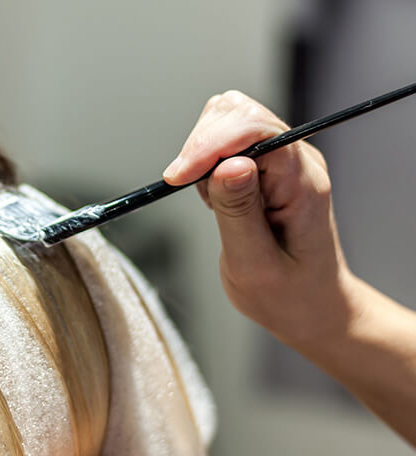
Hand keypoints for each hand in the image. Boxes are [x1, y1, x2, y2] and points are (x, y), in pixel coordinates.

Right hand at [163, 90, 356, 347]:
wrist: (312, 308)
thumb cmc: (289, 296)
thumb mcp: (255, 264)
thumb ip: (239, 212)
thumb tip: (227, 165)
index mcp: (302, 183)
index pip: (255, 131)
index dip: (210, 145)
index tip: (176, 177)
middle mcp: (296, 161)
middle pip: (240, 113)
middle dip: (202, 144)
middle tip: (187, 186)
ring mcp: (283, 160)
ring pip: (231, 118)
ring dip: (203, 150)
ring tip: (207, 198)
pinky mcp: (267, 166)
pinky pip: (228, 139)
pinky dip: (207, 159)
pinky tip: (213, 195)